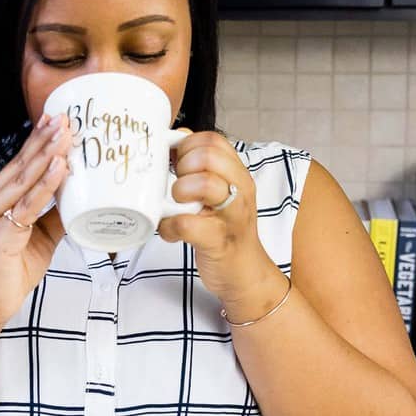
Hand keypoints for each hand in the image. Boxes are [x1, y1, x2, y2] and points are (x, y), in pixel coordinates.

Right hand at [0, 113, 72, 327]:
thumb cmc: (8, 271)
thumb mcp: (38, 237)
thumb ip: (53, 215)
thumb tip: (79, 198)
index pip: (18, 164)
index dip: (37, 141)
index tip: (56, 120)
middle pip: (20, 165)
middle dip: (44, 139)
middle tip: (65, 117)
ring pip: (23, 179)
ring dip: (47, 154)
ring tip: (66, 134)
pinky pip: (27, 205)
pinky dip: (46, 185)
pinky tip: (61, 168)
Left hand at [158, 131, 283, 314]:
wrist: (246, 275)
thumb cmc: (226, 231)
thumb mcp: (221, 193)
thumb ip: (203, 168)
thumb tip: (176, 140)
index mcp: (238, 175)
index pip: (213, 140)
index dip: (187, 147)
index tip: (178, 165)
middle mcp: (239, 191)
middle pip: (208, 156)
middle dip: (183, 166)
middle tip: (178, 187)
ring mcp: (231, 216)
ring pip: (204, 184)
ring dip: (179, 192)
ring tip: (176, 206)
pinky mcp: (218, 242)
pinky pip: (187, 224)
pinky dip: (170, 227)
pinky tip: (171, 232)